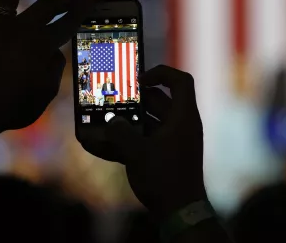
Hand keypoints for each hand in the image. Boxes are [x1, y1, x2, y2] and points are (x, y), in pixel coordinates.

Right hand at [82, 65, 205, 218]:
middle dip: (134, 100)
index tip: (139, 79)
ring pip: (149, 121)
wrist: (179, 211)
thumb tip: (111, 121)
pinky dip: (128, 139)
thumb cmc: (164, 177)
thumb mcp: (138, 153)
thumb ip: (120, 133)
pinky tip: (102, 144)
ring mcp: (173, 140)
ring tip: (103, 120)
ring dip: (127, 121)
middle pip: (159, 101)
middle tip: (113, 98)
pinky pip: (145, 139)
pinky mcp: (164, 154)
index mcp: (183, 117)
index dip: (161, 73)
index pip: (180, 81)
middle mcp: (180, 125)